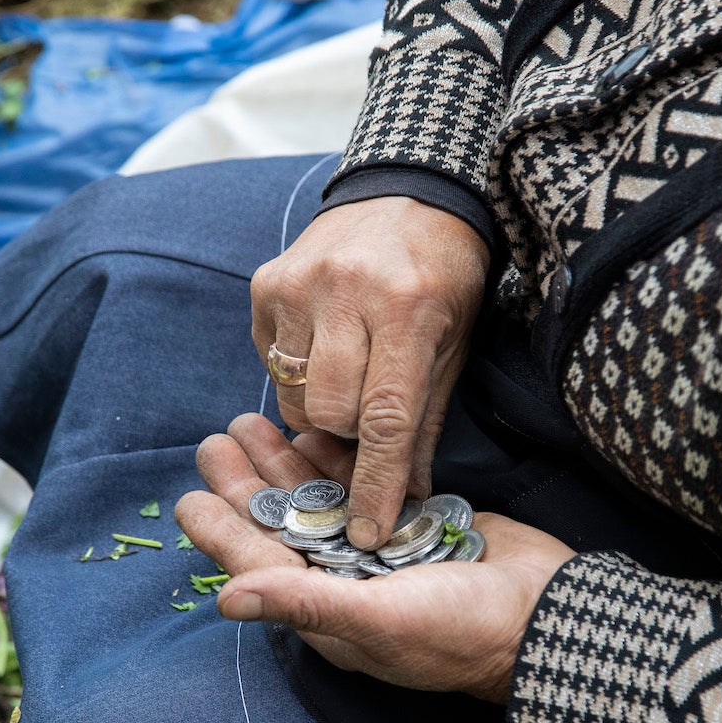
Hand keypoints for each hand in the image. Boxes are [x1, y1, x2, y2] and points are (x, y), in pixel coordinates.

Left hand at [175, 415, 573, 702]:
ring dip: (284, 463)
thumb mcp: (380, 619)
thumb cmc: (462, 630)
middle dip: (246, 484)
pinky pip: (361, 486)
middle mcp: (344, 580)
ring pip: (317, 500)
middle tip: (214, 440)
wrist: (548, 613)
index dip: (221, 531)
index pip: (259, 564)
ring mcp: (378, 551)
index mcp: (327, 610)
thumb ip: (304, 602)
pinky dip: (337, 458)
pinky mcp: (412, 524)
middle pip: (281, 525)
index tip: (186, 496)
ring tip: (252, 421)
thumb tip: (224, 598)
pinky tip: (315, 426)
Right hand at [251, 197, 488, 548]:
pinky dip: (297, 373)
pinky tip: (326, 346)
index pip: (385, 417)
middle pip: (330, 412)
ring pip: (294, 395)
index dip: (375, 482)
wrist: (408, 191)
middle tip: (369, 421)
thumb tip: (407, 494)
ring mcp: (300, 284)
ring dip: (321, 408)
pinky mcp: (267, 283)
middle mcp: (348, 292)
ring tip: (350, 378)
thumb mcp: (454, 343)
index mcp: (408, 308)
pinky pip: (272, 363)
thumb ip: (425, 419)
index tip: (368, 531)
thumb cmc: (443, 275)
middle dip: (349, 435)